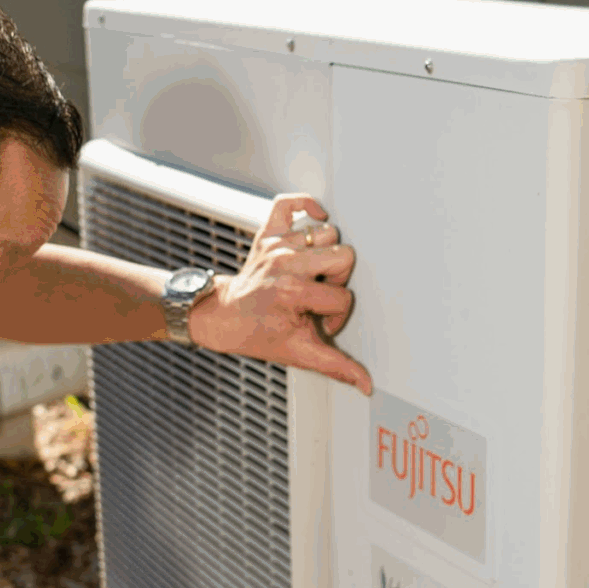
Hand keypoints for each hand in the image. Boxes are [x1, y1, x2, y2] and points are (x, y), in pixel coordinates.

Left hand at [186, 193, 371, 394]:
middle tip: (318, 296)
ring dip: (325, 255)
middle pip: (342, 257)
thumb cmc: (256, 333)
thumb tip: (365, 383)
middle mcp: (286, 263)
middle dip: (337, 281)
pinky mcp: (267, 234)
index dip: (337, 316)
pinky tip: (314, 224)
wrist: (223, 318)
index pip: (342, 296)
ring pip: (326, 233)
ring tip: (312, 274)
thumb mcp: (299, 353)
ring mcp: (276, 245)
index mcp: (293, 291)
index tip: (320, 324)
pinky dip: (304, 207)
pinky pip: (288, 204)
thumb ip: (336, 366)